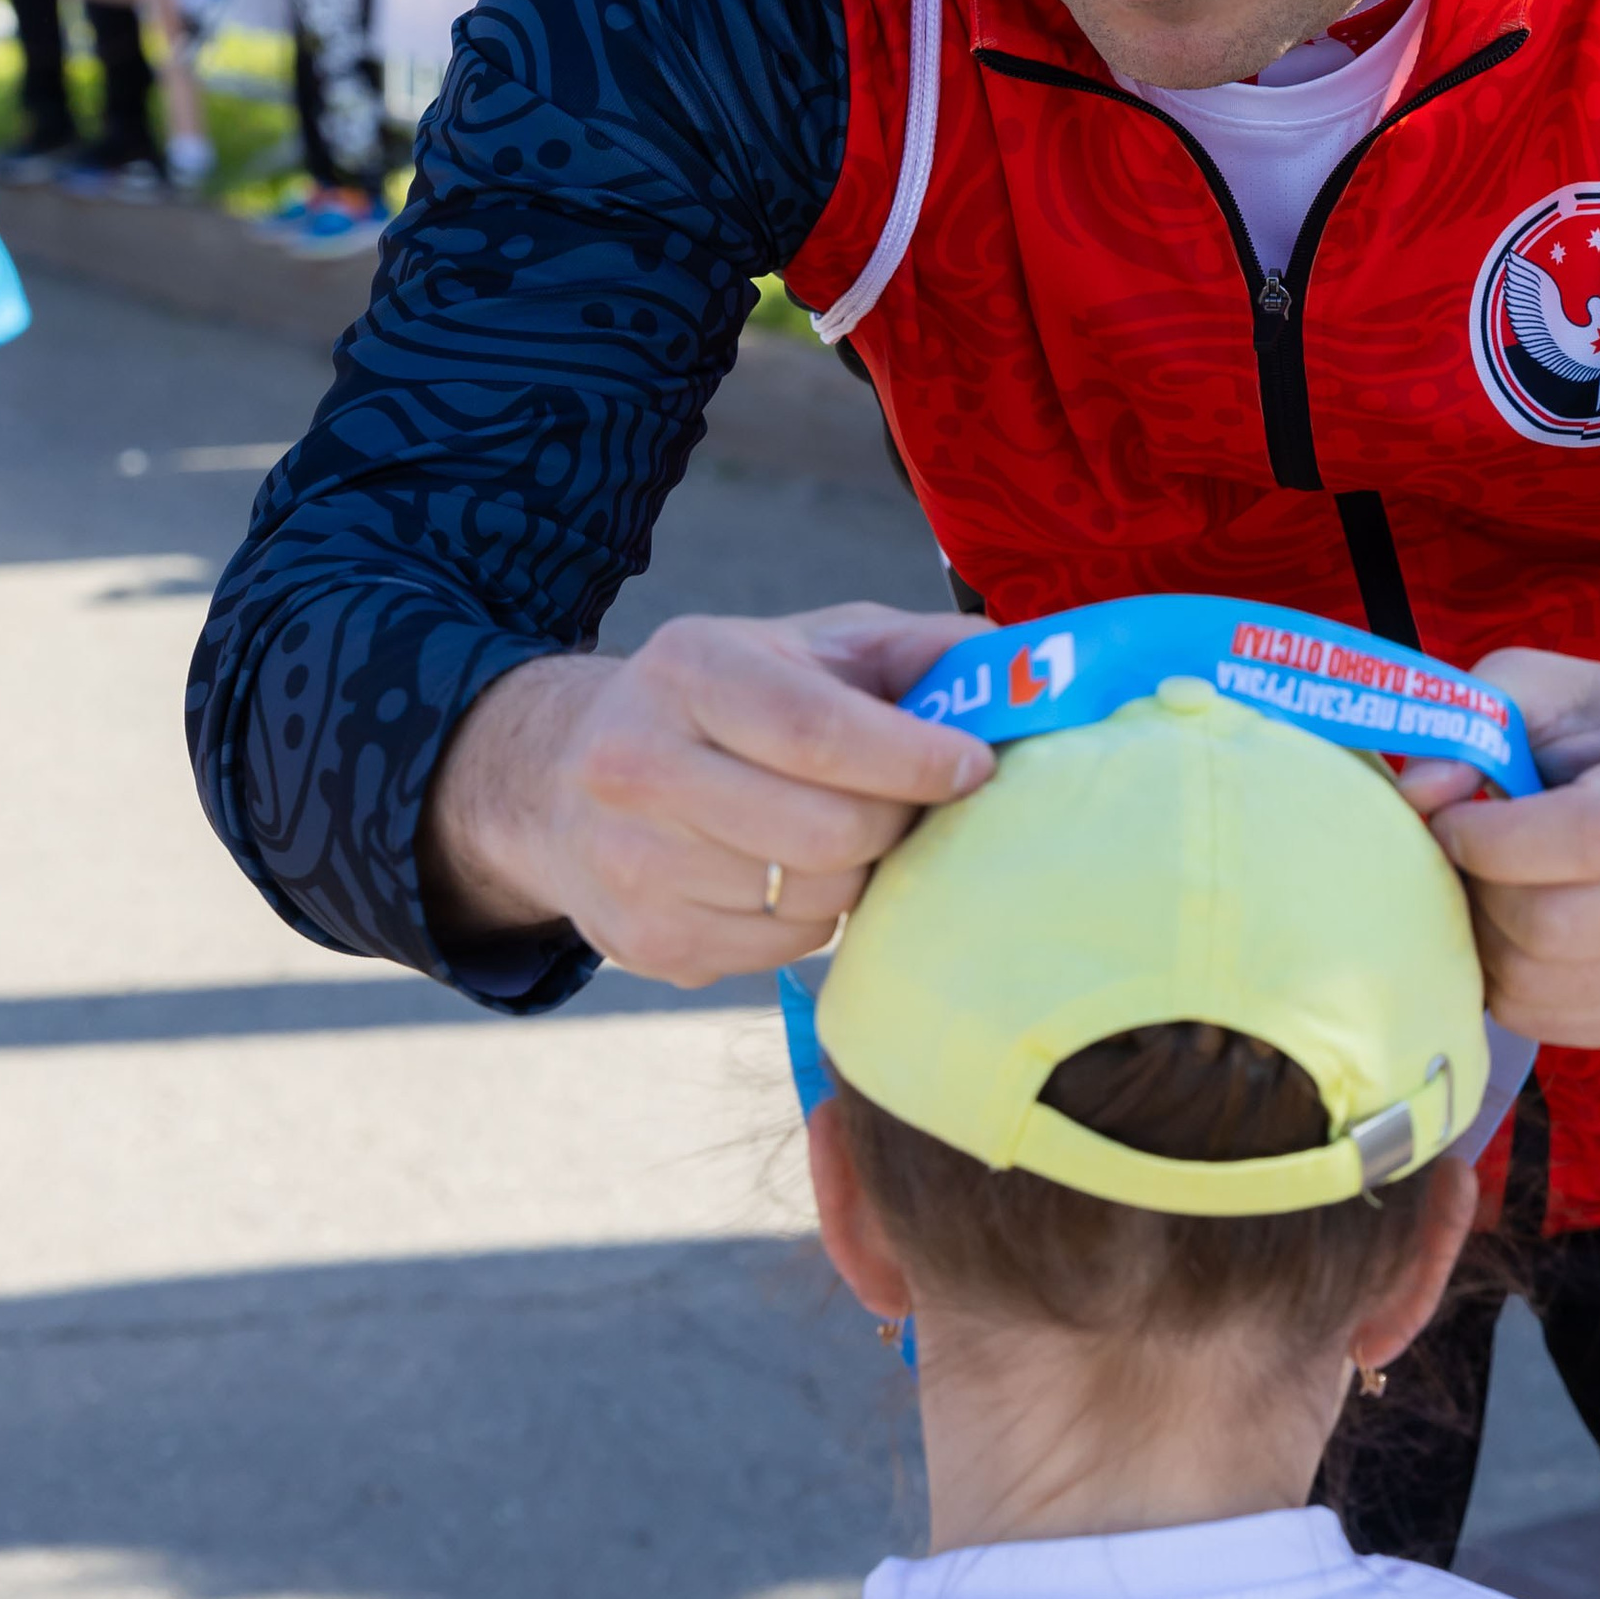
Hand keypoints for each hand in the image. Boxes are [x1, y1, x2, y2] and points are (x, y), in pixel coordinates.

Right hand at [420, 602, 992, 987]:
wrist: (564, 776)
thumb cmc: (730, 700)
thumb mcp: (810, 646)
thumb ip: (923, 650)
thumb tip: (1034, 668)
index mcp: (689, 669)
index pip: (820, 731)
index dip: (915, 759)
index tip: (975, 767)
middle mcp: (638, 763)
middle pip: (828, 832)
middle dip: (897, 823)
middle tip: (912, 806)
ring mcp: (632, 862)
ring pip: (814, 901)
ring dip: (859, 874)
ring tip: (846, 833)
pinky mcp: (643, 941)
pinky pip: (783, 951)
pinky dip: (814, 921)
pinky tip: (792, 876)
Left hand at [1394, 654, 1599, 1048]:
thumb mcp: (1554, 693)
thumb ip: (1480, 718)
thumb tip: (1419, 793)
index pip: (1590, 835)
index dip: (1493, 839)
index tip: (1448, 822)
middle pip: (1557, 927)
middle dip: (1482, 893)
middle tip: (1464, 861)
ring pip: (1542, 985)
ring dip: (1486, 941)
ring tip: (1489, 891)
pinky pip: (1552, 1022)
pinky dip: (1509, 981)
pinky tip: (1517, 932)